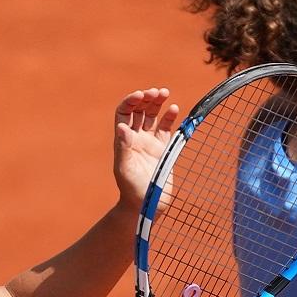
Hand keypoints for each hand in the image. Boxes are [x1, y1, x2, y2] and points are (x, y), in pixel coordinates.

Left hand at [112, 88, 179, 211]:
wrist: (146, 205)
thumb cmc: (132, 190)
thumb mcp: (125, 169)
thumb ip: (124, 148)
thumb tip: (122, 127)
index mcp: (124, 139)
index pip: (124, 112)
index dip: (131, 101)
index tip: (141, 95)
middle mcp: (136, 137)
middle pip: (140, 110)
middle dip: (147, 98)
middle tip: (157, 91)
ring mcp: (150, 142)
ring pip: (153, 116)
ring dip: (158, 103)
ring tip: (165, 93)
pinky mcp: (163, 148)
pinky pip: (167, 128)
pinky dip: (170, 117)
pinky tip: (174, 109)